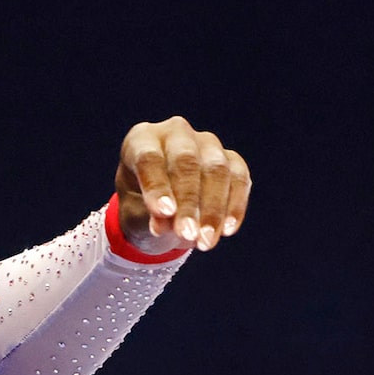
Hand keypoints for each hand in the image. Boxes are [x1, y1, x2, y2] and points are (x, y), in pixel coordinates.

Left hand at [116, 117, 250, 252]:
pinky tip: (227, 230)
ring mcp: (206, 143)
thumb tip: (168, 224)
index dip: (158, 186)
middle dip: (189, 202)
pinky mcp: (231, 159)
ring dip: (213, 209)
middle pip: (187, 162)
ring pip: (217, 170)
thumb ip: (148, 214)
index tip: (165, 214)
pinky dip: (234, 206)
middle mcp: (176, 133)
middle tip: (187, 234)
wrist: (160, 208)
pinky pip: (239, 178)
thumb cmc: (139, 205)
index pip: (149, 158)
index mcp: (142, 139)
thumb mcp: (134, 212)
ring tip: (205, 242)